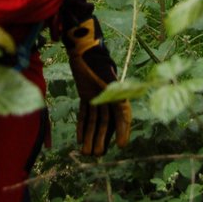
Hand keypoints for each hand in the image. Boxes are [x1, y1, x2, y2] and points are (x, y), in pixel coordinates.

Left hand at [64, 17, 131, 155]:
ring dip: (90, 135)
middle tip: (96, 154)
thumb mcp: (106, 79)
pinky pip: (84, 113)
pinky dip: (82, 125)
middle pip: (106, 121)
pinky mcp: (86, 93)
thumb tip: (123, 114)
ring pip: (95, 120)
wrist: (82, 47)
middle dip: (101, 138)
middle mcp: (109, 96)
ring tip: (86, 152)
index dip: (122, 130)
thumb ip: (115, 95)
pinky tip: (79, 138)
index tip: (120, 146)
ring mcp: (97, 95)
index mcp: (118, 92)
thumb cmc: (96, 60)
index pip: (123, 115)